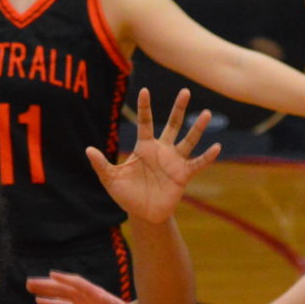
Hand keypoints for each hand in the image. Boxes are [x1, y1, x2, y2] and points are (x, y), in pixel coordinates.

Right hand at [27, 270, 124, 303]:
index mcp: (99, 296)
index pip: (80, 284)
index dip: (66, 280)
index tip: (52, 274)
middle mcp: (89, 296)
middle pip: (66, 287)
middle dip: (48, 284)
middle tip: (29, 282)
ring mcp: (85, 302)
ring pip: (62, 294)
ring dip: (46, 290)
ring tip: (29, 287)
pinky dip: (52, 302)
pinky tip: (39, 300)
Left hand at [88, 88, 219, 224]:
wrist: (143, 213)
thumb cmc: (127, 194)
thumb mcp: (111, 179)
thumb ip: (101, 164)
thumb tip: (88, 150)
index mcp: (144, 147)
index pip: (145, 122)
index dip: (145, 107)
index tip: (144, 90)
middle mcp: (162, 150)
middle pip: (172, 124)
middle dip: (178, 109)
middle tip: (185, 91)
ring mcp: (174, 162)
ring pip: (188, 140)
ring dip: (197, 128)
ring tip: (206, 113)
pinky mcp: (183, 175)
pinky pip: (197, 163)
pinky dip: (207, 156)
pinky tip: (216, 147)